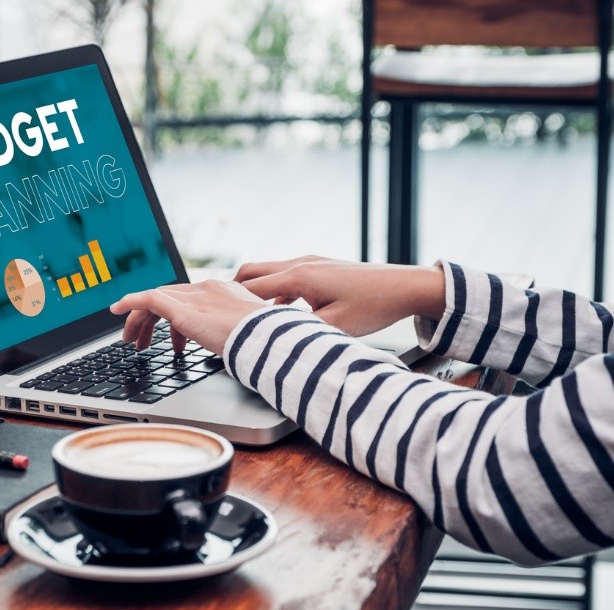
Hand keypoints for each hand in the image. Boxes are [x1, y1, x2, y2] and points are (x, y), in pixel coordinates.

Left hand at [109, 280, 267, 354]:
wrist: (270, 341)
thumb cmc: (267, 344)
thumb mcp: (252, 336)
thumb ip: (239, 336)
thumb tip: (235, 350)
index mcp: (226, 293)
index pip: (190, 298)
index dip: (175, 317)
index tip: (172, 336)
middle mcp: (208, 289)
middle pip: (170, 297)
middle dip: (152, 320)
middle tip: (142, 341)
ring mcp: (196, 297)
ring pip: (156, 299)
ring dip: (140, 320)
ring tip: (132, 342)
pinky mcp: (184, 309)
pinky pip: (149, 299)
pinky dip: (131, 302)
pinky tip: (116, 310)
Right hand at [235, 255, 444, 336]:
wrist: (404, 286)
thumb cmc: (373, 306)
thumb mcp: (334, 328)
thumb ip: (299, 333)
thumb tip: (274, 344)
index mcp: (299, 278)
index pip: (250, 289)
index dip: (226, 303)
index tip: (209, 316)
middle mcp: (301, 263)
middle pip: (251, 272)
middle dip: (231, 291)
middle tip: (216, 312)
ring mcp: (311, 261)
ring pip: (268, 272)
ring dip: (254, 291)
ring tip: (244, 316)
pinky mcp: (320, 265)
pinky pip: (285, 275)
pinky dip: (274, 291)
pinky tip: (279, 312)